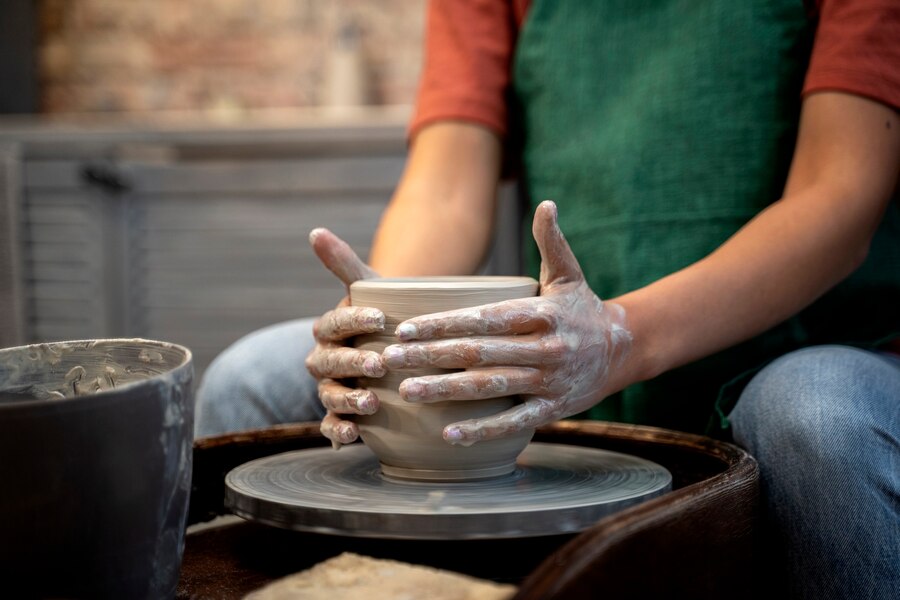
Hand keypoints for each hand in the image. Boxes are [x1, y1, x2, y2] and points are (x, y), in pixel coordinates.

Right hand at [303, 228, 384, 445]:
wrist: (393, 345)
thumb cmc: (382, 316)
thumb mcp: (369, 289)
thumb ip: (343, 264)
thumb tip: (315, 231)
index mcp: (329, 328)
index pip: (335, 323)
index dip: (355, 320)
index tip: (381, 318)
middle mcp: (324, 359)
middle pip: (330, 362)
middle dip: (353, 364)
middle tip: (380, 365)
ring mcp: (330, 387)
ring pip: (329, 395)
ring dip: (347, 400)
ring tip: (371, 403)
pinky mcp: (339, 413)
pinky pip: (330, 425)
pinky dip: (338, 430)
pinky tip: (355, 434)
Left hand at [381, 200, 631, 443]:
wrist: (624, 350)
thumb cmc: (584, 309)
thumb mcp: (570, 274)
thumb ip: (553, 241)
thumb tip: (546, 204)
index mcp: (541, 313)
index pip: (483, 318)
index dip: (443, 324)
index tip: (404, 328)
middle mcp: (544, 348)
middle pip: (478, 353)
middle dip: (430, 357)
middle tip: (388, 359)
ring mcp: (548, 381)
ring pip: (489, 387)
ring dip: (445, 391)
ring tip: (407, 392)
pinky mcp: (552, 409)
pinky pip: (513, 422)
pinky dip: (481, 430)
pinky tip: (449, 435)